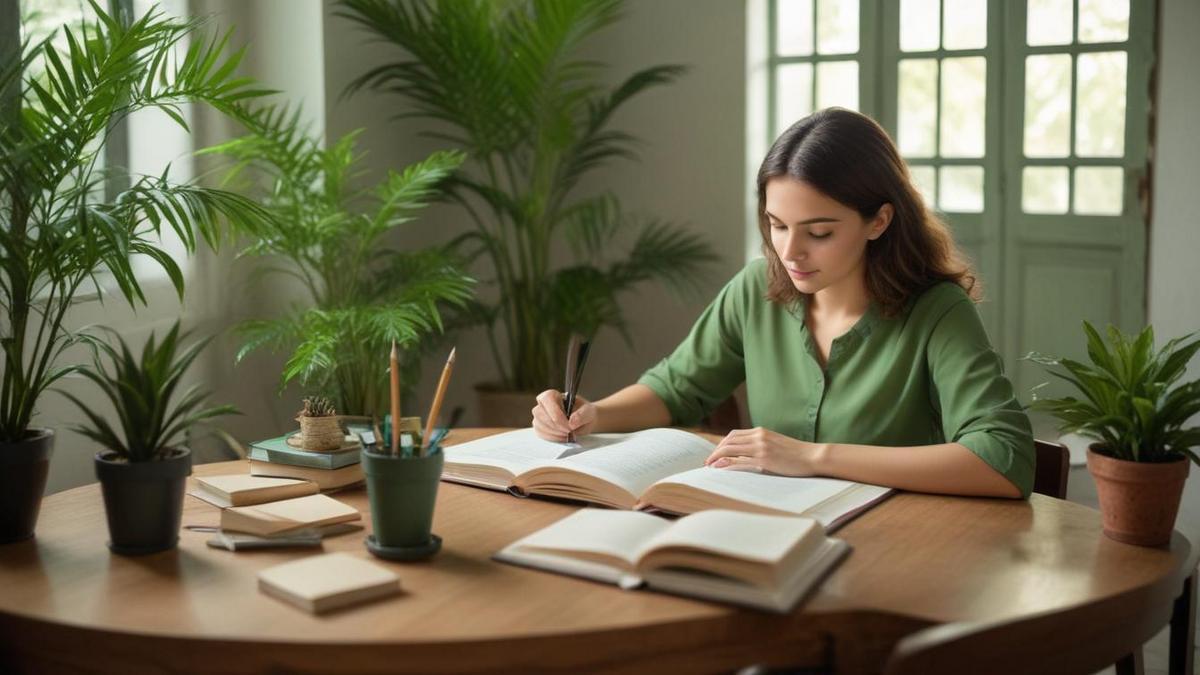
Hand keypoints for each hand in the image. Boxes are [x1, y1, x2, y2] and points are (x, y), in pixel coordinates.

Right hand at [532, 390, 596, 441]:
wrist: (584, 421)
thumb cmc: (584, 412)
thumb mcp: (588, 411)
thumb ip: (581, 415)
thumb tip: (571, 423)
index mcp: (554, 395)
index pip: (547, 399)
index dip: (556, 413)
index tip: (568, 424)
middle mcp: (543, 404)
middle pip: (540, 414)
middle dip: (556, 426)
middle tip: (570, 431)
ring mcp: (540, 417)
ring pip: (539, 425)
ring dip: (555, 433)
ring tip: (568, 434)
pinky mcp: (540, 428)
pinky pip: (540, 434)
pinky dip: (553, 438)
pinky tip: (563, 437)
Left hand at [704, 427, 825, 475]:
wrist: (813, 456)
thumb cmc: (796, 454)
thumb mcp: (775, 444)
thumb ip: (760, 446)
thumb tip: (746, 455)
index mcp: (761, 432)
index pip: (733, 435)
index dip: (721, 444)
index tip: (715, 454)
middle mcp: (759, 436)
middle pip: (728, 441)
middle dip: (715, 451)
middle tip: (708, 462)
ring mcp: (761, 447)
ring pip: (731, 449)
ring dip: (717, 457)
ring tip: (710, 466)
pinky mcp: (764, 459)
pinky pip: (740, 461)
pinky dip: (727, 464)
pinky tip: (720, 469)